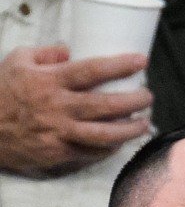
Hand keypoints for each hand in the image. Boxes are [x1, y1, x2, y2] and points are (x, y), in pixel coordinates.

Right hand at [0, 45, 152, 174]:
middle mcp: (58, 108)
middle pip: (106, 105)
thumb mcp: (18, 62)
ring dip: (129, 130)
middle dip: (133, 101)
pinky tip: (121, 142)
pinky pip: (92, 153)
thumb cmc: (2, 92)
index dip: (120, 65)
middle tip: (148, 96)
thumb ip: (48, 54)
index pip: (92, 70)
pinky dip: (110, 148)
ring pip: (104, 135)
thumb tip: (72, 51)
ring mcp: (60, 134)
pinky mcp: (60, 155)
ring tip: (144, 123)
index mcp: (50, 81)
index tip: (141, 62)